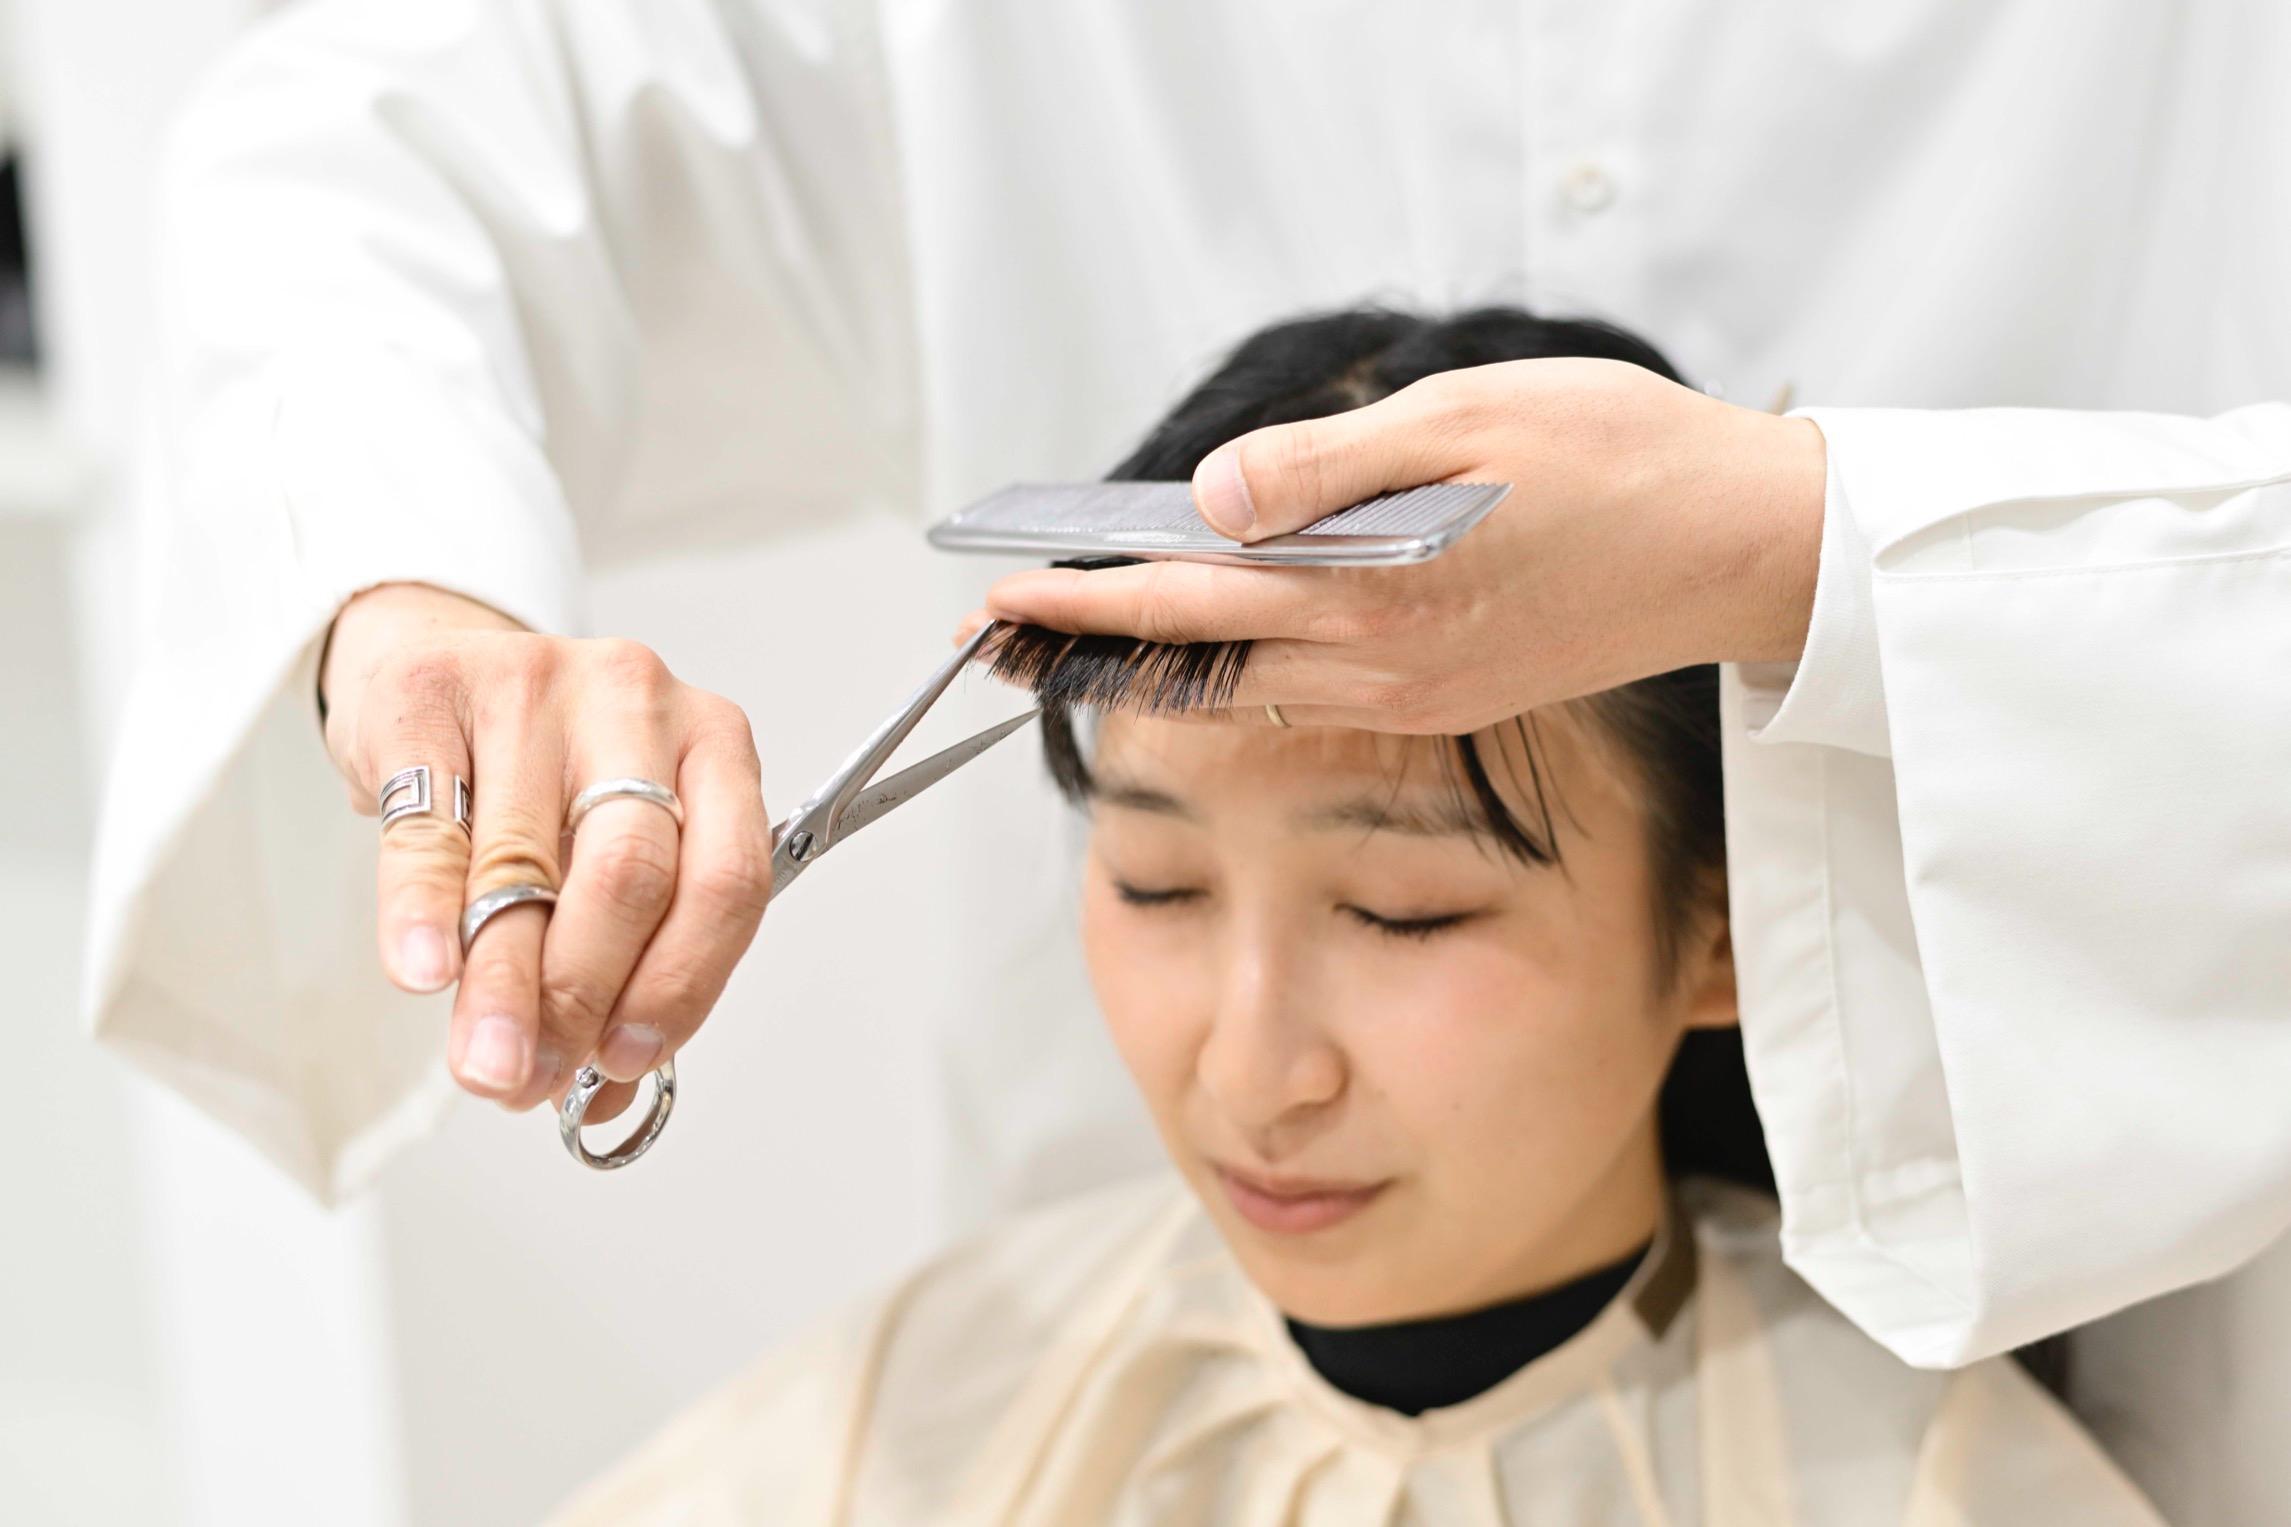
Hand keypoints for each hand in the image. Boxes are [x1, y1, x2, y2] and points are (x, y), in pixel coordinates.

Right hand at [320, 583, 773, 1120]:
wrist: (440, 670)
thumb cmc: (545, 777)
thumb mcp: (606, 848)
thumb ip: (625, 959)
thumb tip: (602, 1092)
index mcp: (716, 748)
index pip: (728, 880)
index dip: (680, 984)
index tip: (627, 1060)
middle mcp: (641, 704)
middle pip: (630, 873)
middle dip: (582, 995)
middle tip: (535, 1079)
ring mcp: (538, 684)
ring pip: (527, 861)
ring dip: (503, 983)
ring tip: (485, 1063)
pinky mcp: (434, 691)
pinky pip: (431, 824)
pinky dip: (426, 912)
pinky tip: (425, 972)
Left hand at [971, 358, 1826, 731]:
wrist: (1741, 544)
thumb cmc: (1617, 456)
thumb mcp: (1466, 420)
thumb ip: (1326, 467)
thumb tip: (1205, 498)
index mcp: (1377, 588)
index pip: (1189, 598)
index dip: (1084, 598)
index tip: (998, 594)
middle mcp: (1386, 662)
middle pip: (1197, 658)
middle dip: (1088, 644)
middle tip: (993, 635)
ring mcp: (1418, 692)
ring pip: (1248, 687)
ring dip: (1152, 667)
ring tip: (1073, 645)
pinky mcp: (1450, 696)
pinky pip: (1311, 693)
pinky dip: (1236, 673)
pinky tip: (1208, 653)